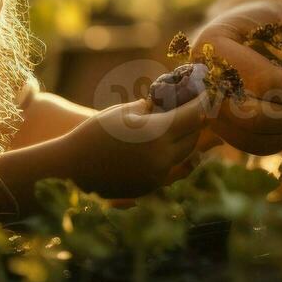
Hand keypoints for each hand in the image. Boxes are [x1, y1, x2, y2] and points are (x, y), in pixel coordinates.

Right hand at [52, 93, 212, 197]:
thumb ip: (153, 107)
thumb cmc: (96, 131)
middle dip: (196, 122)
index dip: (204, 103)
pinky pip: (172, 171)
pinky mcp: (150, 188)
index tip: (209, 94)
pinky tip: (172, 147)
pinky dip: (175, 158)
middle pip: (193, 137)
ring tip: (186, 127)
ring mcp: (157, 175)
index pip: (194, 115)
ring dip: (188, 141)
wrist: (72, 165)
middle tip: (198, 109)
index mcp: (157, 133)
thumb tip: (174, 101)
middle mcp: (162, 157)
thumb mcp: (126, 112)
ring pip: (186, 157)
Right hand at [193, 2, 281, 154]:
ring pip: (254, 138)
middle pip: (251, 118)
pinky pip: (256, 144)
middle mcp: (203, 82)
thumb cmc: (265, 23)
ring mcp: (209, 110)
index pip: (262, 80)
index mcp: (213, 45)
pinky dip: (281, 137)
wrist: (244, 34)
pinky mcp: (223, 129)